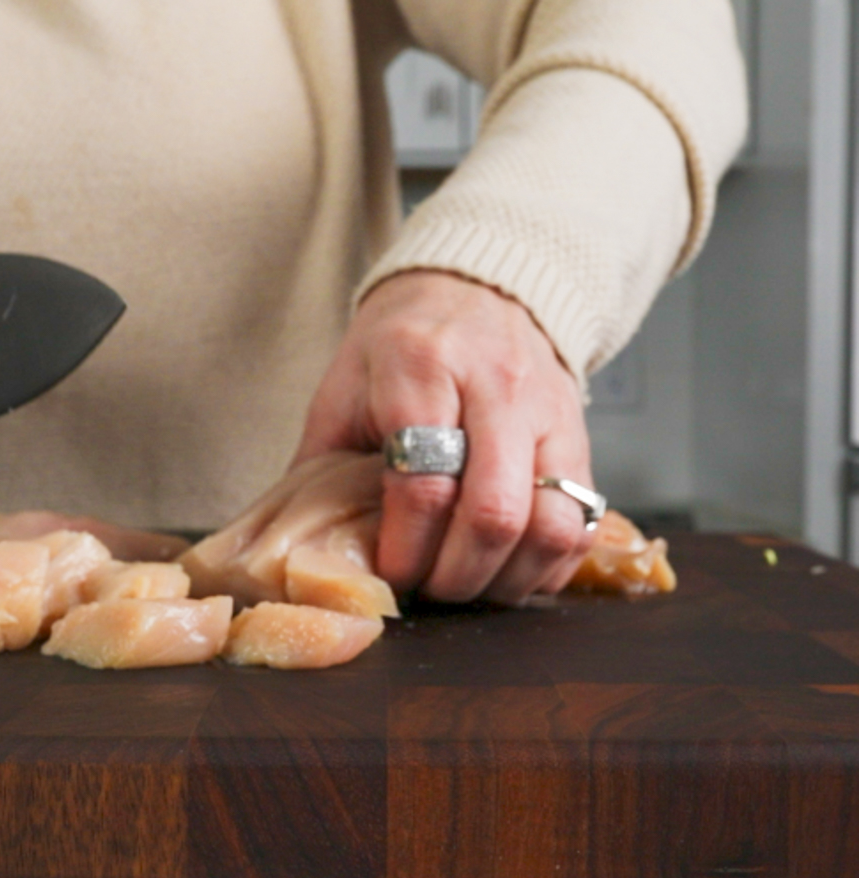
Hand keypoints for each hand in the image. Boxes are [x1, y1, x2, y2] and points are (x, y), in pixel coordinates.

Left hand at [295, 270, 595, 604]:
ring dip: (509, 578)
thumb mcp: (344, 387)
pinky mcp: (580, 435)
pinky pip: (581, 520)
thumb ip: (322, 464)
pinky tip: (512, 571)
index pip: (423, 483)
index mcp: (420, 366)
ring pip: (551, 523)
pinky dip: (550, 564)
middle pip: (493, 513)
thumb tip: (296, 545)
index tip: (391, 572)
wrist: (475, 289)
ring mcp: (547, 411)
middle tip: (430, 588)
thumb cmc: (400, 345)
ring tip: (472, 587)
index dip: (406, 549)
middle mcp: (494, 386)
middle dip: (457, 575)